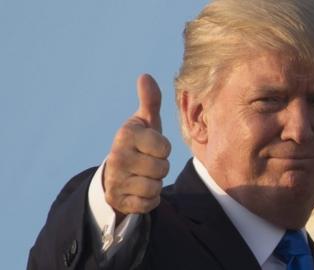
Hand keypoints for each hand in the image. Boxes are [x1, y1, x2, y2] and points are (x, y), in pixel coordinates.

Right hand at [104, 74, 170, 219]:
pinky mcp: (118, 200)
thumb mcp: (145, 123)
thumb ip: (150, 101)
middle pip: (162, 169)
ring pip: (155, 187)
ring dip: (155, 184)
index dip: (163, 149)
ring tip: (143, 176)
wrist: (115, 174)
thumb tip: (145, 75)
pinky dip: (149, 199)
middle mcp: (117, 157)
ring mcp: (116, 180)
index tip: (151, 147)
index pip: (164, 147)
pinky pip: (149, 204)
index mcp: (126, 135)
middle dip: (160, 167)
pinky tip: (139, 190)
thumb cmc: (139, 144)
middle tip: (147, 163)